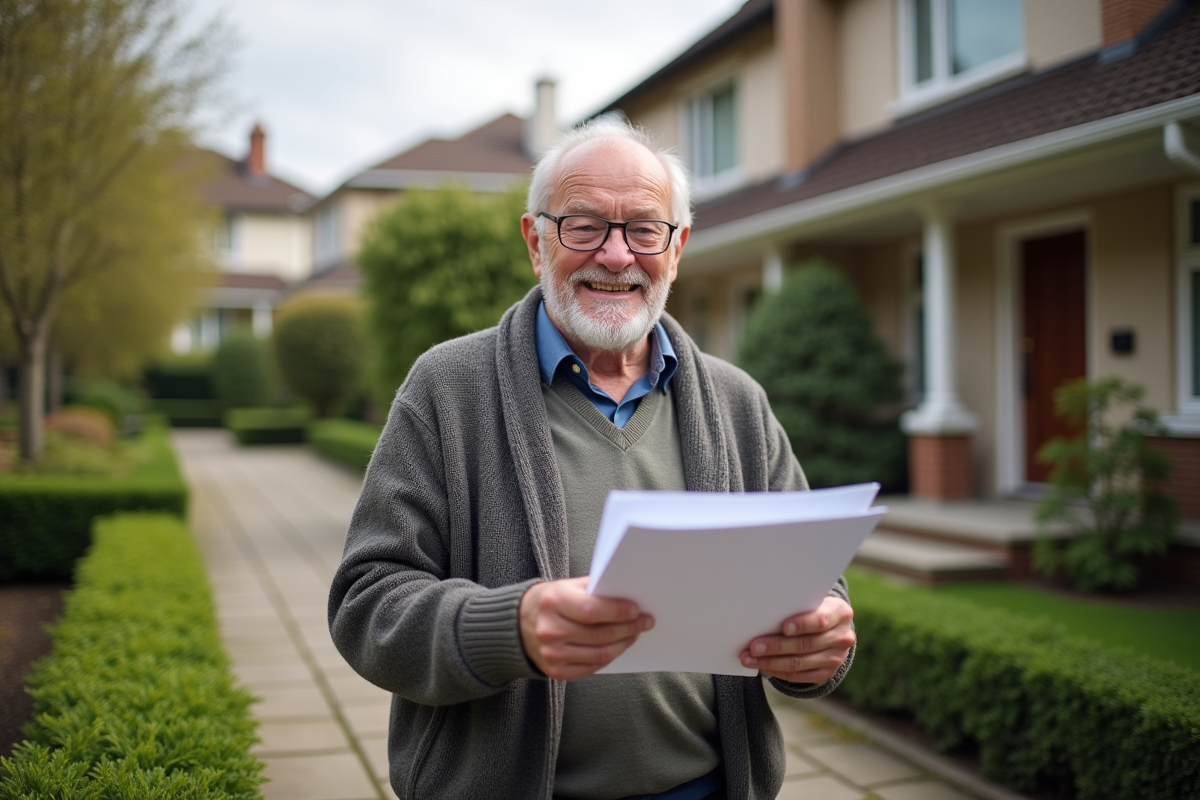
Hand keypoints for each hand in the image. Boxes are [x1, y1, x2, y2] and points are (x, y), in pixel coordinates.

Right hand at [519, 577, 654, 680]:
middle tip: (644, 622)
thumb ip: (594, 590)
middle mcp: (550, 630)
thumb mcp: (567, 586)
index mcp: (553, 602)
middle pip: (600, 635)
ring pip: (600, 654)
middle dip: (628, 628)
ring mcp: (552, 654)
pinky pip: (592, 668)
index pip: (592, 610)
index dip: (618, 612)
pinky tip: (617, 647)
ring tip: (634, 634)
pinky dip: (609, 657)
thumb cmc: (550, 602)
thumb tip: (627, 596)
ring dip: (623, 644)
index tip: (636, 610)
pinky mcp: (556, 671)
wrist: (519, 624)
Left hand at [739, 596, 854, 684]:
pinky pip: (798, 676)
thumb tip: (763, 614)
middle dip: (776, 646)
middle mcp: (842, 637)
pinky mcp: (826, 673)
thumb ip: (796, 605)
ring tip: (749, 658)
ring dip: (771, 662)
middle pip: (805, 644)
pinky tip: (762, 666)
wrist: (832, 628)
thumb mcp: (812, 601)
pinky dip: (777, 671)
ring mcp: (835, 658)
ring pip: (799, 663)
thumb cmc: (813, 609)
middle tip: (754, 646)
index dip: (802, 624)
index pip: (821, 620)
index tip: (783, 627)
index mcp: (840, 613)